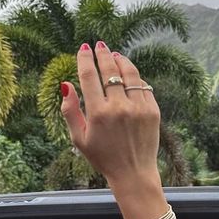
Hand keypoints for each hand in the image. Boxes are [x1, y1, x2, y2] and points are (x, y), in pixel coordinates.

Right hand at [60, 42, 160, 188]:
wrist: (133, 173)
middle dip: (103, 54)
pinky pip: (143, 86)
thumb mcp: (79, 138)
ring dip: (121, 61)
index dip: (85, 59)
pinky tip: (129, 74)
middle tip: (99, 45)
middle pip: (110, 70)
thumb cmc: (103, 157)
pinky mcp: (153, 111)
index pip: (89, 76)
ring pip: (130, 74)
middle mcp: (119, 108)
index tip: (83, 49)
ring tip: (115, 55)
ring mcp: (138, 108)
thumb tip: (66, 85)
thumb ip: (70, 111)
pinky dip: (135, 78)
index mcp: (98, 113)